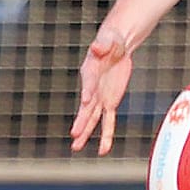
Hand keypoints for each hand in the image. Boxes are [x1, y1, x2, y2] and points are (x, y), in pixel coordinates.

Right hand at [70, 25, 136, 156]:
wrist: (115, 47)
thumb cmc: (110, 41)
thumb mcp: (109, 40)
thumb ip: (103, 44)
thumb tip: (97, 46)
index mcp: (89, 71)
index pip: (88, 83)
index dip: (87, 91)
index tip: (86, 100)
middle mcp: (91, 88)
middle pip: (86, 106)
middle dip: (81, 121)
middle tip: (74, 134)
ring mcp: (99, 97)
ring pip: (92, 119)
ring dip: (86, 133)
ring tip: (76, 148)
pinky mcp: (109, 102)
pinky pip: (108, 121)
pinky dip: (106, 135)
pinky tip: (103, 149)